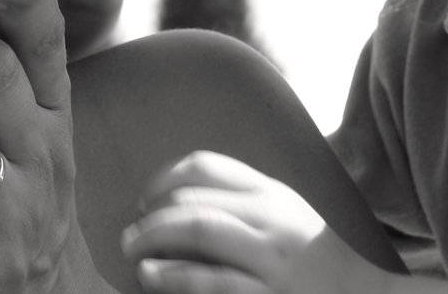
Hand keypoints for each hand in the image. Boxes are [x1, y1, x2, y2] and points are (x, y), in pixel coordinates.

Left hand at [123, 152, 387, 293]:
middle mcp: (271, 220)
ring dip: (155, 239)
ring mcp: (271, 259)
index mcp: (272, 194)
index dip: (164, 179)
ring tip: (134, 252)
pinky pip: (212, 280)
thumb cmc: (316, 257)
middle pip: (195, 200)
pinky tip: (151, 275)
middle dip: (152, 216)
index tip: (146, 199)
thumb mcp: (287, 214)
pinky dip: (173, 276)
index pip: (207, 167)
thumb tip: (180, 197)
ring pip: (200, 231)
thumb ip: (245, 199)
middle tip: (131, 233)